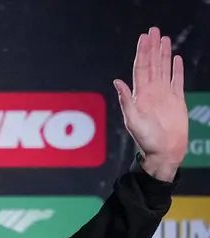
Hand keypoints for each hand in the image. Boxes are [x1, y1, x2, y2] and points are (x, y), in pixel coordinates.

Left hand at [113, 26, 187, 181]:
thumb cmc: (147, 140)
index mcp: (140, 96)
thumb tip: (116, 81)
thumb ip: (126, 100)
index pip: (140, 68)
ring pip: (164, 69)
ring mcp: (164, 96)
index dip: (142, 52)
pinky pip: (177, 81)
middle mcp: (151, 93)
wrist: (164, 152)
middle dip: (152, 47)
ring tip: (164, 38)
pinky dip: (176, 69)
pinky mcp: (177, 100)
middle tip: (153, 30)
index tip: (144, 37)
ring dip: (163, 54)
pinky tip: (176, 58)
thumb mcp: (133, 120)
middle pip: (151, 65)